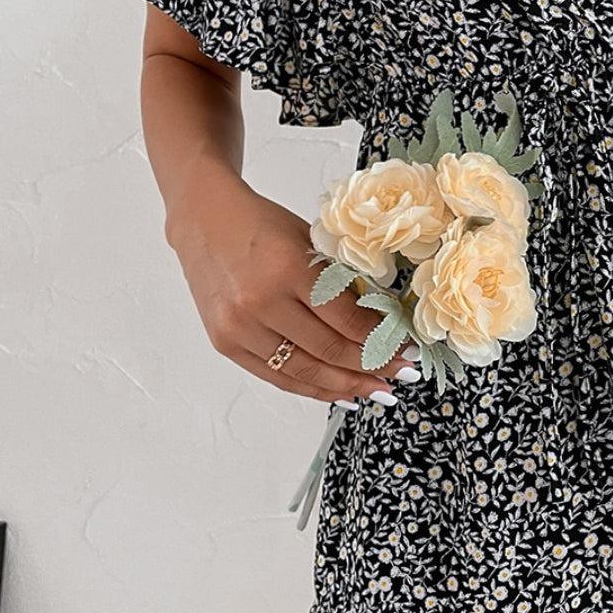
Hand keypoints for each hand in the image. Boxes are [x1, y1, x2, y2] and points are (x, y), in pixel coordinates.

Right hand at [166, 175, 417, 405]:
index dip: (383, 340)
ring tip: (377, 392)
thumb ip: (341, 281)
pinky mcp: (226, 343)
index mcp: (288, 269)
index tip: (407, 348)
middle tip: (401, 374)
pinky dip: (310, 388)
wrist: (205, 220)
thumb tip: (384, 322)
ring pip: (304, 372)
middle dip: (372, 368)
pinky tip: (339, 392)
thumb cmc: (261, 225)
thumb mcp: (310, 242)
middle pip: (329, 351)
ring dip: (345, 387)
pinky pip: (277, 377)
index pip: (347, 319)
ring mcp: (239, 327)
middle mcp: (260, 302)